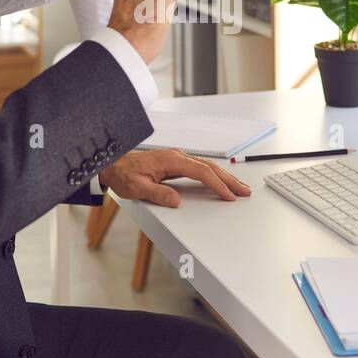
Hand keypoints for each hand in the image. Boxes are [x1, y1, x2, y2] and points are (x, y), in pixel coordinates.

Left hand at [99, 149, 251, 207]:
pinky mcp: (176, 162)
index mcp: (170, 160)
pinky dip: (214, 174)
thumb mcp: (137, 188)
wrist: (113, 164)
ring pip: (207, 166)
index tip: (228, 195)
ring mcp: (177, 158)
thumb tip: (176, 201)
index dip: (217, 184)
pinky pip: (200, 167)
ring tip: (239, 187)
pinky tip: (221, 181)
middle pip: (209, 167)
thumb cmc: (124, 174)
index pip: (201, 172)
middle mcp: (177, 156)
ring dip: (224, 176)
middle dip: (229, 179)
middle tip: (244, 191)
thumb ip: (158, 194)